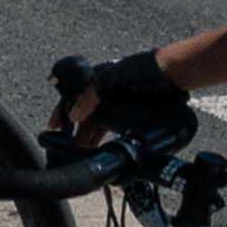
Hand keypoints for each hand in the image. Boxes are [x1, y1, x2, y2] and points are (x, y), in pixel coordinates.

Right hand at [60, 49, 184, 143]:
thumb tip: (73, 115)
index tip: (52, 128)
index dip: (60, 113)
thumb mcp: (110, 81)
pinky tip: (109, 147)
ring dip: (93, 137)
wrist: (174, 74)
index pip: (72, 99)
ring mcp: (121, 102)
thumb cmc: (141, 71)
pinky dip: (109, 137)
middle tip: (72, 150)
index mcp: (97, 82)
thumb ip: (89, 97)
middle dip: (77, 132)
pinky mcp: (135, 112)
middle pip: (86, 116)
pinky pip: (116, 127)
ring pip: (100, 124)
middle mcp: (106, 92)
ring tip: (88, 154)